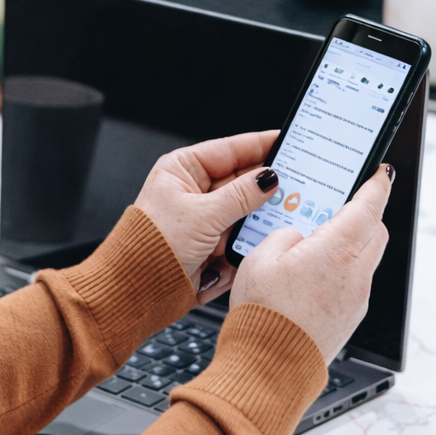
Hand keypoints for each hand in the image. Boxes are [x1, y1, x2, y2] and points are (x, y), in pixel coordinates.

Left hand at [134, 132, 280, 304]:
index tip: (288, 141)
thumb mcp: (203, 215)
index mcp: (183, 170)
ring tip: (282, 217)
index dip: (261, 145)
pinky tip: (263, 242)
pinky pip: (240, 236)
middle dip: (266, 187)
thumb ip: (241, 195)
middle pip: (242, 181)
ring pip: (245, 212)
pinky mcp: (211, 245)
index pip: (230, 150)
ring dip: (259, 218)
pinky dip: (250, 240)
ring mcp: (204, 219)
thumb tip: (268, 178)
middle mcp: (193, 191)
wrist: (137, 293)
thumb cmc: (152, 247)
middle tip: (298, 185)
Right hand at [230, 165, 394, 364]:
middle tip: (342, 202)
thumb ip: (283, 235)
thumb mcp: (260, 258)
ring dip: (352, 243)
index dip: (377, 184)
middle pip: (375, 230)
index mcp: (338, 250)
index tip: (381, 171)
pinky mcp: (349, 318)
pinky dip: (342, 269)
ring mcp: (357, 299)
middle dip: (365, 212)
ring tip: (318, 240)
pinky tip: (313, 273)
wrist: (270, 368)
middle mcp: (356, 273)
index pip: (369, 205)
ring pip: (366, 258)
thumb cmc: (265, 313)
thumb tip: (297, 236)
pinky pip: (354, 282)